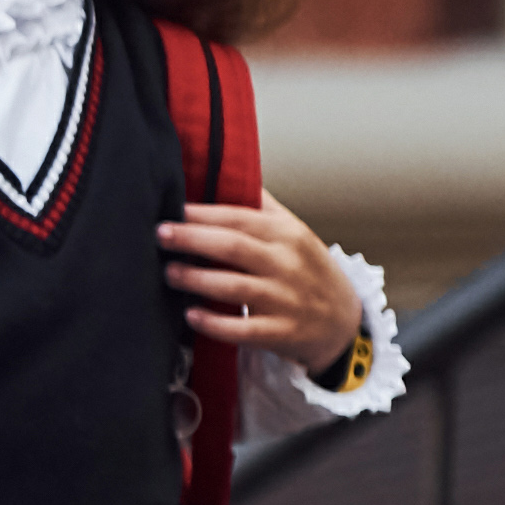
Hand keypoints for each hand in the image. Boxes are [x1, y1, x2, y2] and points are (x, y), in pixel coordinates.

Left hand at [164, 196, 363, 378]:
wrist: (344, 321)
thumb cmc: (307, 269)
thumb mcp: (294, 232)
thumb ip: (261, 206)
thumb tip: (224, 171)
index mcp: (287, 234)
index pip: (239, 218)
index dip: (202, 213)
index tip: (171, 208)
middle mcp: (287, 264)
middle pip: (234, 246)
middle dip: (193, 239)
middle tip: (160, 235)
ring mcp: (286, 300)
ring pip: (236, 286)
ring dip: (197, 279)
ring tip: (168, 272)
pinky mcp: (282, 333)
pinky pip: (245, 329)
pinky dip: (216, 323)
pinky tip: (191, 316)